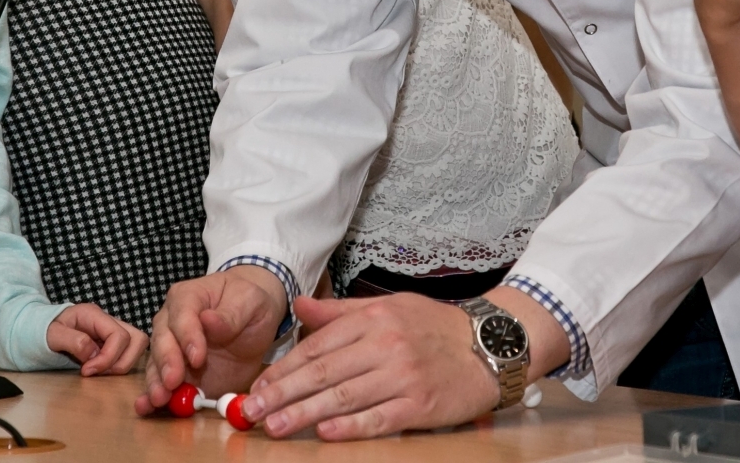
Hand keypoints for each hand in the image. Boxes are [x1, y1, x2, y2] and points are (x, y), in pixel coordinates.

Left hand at [48, 303, 147, 375]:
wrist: (39, 331)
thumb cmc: (44, 331)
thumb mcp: (51, 334)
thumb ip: (72, 341)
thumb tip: (93, 354)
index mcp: (94, 315)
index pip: (119, 335)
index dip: (108, 357)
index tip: (87, 371)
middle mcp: (108, 321)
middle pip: (137, 339)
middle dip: (121, 362)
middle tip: (97, 373)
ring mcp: (112, 332)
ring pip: (137, 347)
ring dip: (122, 364)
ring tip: (99, 372)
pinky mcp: (112, 344)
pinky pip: (128, 354)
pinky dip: (118, 365)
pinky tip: (99, 370)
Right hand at [134, 266, 287, 416]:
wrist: (252, 322)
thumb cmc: (249, 303)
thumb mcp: (251, 302)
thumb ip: (231, 314)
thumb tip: (208, 320)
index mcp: (188, 297)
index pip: (182, 315)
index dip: (188, 336)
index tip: (198, 358)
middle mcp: (171, 321)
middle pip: (162, 340)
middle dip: (167, 362)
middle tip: (173, 382)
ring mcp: (171, 348)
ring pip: (156, 363)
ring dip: (157, 381)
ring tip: (159, 399)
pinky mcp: (176, 372)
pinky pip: (161, 383)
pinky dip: (152, 395)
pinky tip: (146, 406)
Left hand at [241, 293, 500, 439]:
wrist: (488, 346)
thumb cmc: (434, 327)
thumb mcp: (388, 307)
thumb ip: (340, 312)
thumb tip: (298, 307)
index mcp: (374, 319)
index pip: (318, 346)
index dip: (284, 368)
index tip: (258, 385)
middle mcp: (386, 345)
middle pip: (324, 373)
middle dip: (283, 393)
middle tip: (251, 410)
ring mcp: (404, 376)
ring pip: (345, 398)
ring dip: (305, 414)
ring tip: (275, 426)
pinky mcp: (421, 405)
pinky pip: (379, 418)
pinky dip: (351, 427)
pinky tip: (326, 433)